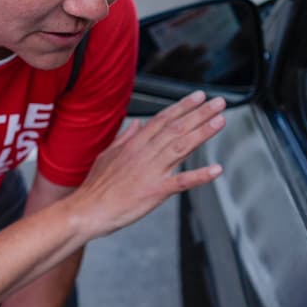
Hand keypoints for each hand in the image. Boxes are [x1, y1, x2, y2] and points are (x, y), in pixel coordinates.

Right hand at [69, 90, 225, 238]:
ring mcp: (151, 171)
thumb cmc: (96, 187)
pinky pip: (181, 182)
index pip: (163, 119)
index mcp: (134, 144)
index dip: (183, 106)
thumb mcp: (107, 154)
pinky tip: (216, 170)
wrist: (87, 210)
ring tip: (220, 121)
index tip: (198, 96)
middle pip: (177, 128)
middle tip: (219, 103)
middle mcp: (145, 153)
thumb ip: (125, 137)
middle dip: (200, 113)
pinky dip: (200, 175)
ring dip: (203, 133)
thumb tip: (137, 123)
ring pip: (181, 147)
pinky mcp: (155, 191)